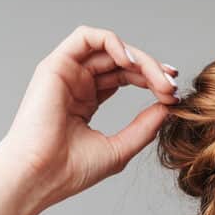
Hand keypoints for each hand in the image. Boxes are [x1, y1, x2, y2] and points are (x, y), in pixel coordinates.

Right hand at [0, 25, 180, 214]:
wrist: (40, 176)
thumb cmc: (71, 170)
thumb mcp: (120, 147)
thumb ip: (145, 126)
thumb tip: (168, 106)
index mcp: (87, 100)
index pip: (126, 77)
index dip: (153, 81)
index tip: (174, 96)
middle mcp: (76, 82)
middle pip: (122, 61)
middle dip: (152, 71)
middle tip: (171, 88)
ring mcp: (66, 72)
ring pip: (110, 48)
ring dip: (140, 59)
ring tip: (159, 80)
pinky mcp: (56, 65)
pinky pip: (87, 37)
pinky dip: (113, 43)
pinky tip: (131, 63)